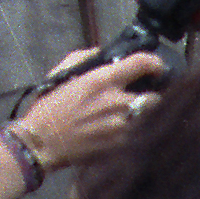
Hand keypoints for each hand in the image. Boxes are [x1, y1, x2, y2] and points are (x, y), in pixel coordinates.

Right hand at [21, 49, 168, 167]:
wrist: (42, 142)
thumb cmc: (50, 107)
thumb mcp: (63, 74)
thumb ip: (86, 59)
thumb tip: (105, 53)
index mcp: (102, 80)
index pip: (143, 63)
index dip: (155, 63)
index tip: (157, 67)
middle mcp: (117, 102)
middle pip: (157, 96)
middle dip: (153, 96)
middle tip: (145, 97)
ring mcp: (123, 126)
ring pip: (153, 117)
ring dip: (148, 115)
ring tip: (137, 116)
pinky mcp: (123, 145)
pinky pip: (143, 134)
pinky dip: (140, 131)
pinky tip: (128, 131)